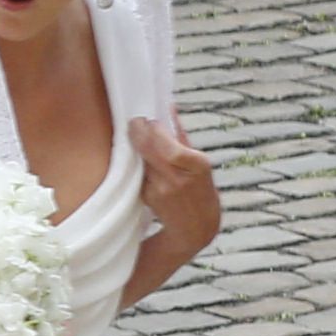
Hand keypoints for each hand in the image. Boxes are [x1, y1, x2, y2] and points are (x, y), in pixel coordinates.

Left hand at [129, 116, 222, 258]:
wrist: (195, 228)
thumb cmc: (201, 190)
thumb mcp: (200, 162)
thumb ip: (181, 135)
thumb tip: (169, 107)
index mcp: (197, 165)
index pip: (168, 145)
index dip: (154, 130)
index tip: (147, 120)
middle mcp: (178, 179)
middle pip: (149, 149)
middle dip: (138, 132)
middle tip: (133, 122)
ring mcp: (160, 190)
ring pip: (141, 160)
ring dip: (137, 147)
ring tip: (137, 138)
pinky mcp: (147, 197)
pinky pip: (139, 173)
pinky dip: (138, 164)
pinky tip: (142, 162)